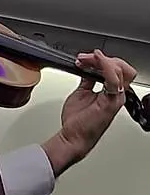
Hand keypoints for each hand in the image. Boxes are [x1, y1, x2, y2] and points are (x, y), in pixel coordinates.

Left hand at [43, 49, 136, 173]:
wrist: (72, 136)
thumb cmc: (77, 121)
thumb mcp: (80, 92)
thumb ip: (87, 80)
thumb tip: (86, 68)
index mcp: (111, 92)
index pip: (115, 69)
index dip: (101, 60)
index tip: (83, 58)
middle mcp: (116, 94)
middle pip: (121, 67)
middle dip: (102, 58)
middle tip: (83, 58)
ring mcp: (115, 98)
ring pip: (119, 70)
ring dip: (100, 60)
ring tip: (84, 60)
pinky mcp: (110, 102)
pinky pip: (113, 80)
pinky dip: (105, 67)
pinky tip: (95, 61)